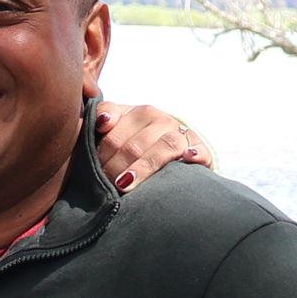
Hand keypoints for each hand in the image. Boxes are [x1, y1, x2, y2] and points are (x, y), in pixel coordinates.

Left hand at [94, 102, 213, 193]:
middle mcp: (161, 120)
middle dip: (116, 167)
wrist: (178, 147)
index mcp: (138, 113)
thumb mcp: (120, 126)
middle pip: (134, 145)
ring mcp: (182, 134)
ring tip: (125, 184)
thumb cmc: (139, 139)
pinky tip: (187, 159)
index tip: (95, 163)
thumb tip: (101, 122)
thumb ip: (105, 116)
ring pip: (164, 146)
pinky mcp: (201, 150)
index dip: (102, 150)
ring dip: (144, 166)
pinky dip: (195, 154)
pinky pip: (200, 150)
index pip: (115, 130)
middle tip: (105, 184)